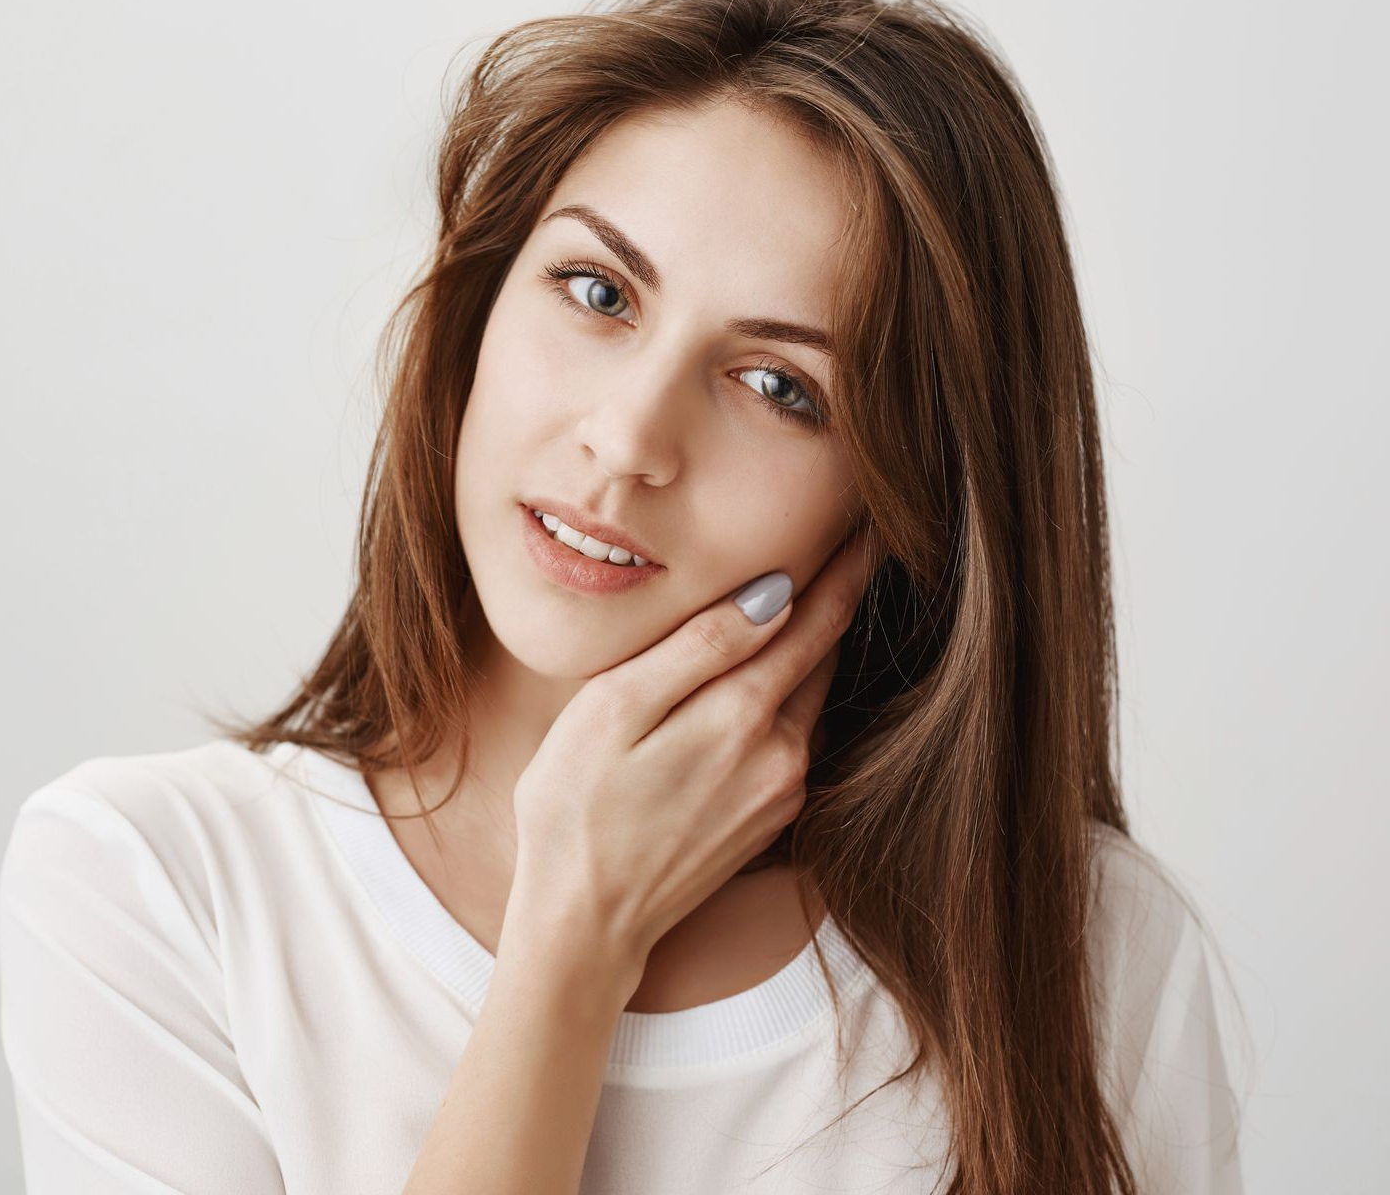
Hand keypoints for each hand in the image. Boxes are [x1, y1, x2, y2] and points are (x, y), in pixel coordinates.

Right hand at [505, 523, 884, 978]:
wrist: (584, 923)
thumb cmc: (576, 807)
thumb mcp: (616, 710)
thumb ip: (698, 649)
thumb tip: (776, 594)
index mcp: (744, 715)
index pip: (816, 620)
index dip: (845, 566)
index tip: (869, 521)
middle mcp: (783, 753)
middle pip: (823, 656)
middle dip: (836, 599)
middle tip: (849, 541)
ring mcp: (782, 790)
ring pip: (808, 695)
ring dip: (811, 647)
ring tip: (808, 595)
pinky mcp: (770, 817)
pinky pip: (793, 734)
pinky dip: (788, 694)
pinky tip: (762, 677)